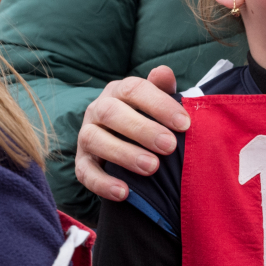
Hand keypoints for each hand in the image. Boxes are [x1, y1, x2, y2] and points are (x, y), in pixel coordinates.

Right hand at [75, 66, 189, 201]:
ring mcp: (86, 135)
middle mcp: (98, 109)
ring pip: (96, 141)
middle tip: (169, 146)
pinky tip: (124, 193)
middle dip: (143, 130)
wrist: (129, 137)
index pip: (135, 90)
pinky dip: (102, 184)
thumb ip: (163, 88)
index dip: (159, 105)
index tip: (184, 123)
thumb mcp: (159, 100)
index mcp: (119, 90)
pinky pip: (85, 173)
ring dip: (124, 155)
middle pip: (112, 114)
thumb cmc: (151, 116)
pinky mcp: (81, 162)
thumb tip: (163, 72)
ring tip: (152, 167)